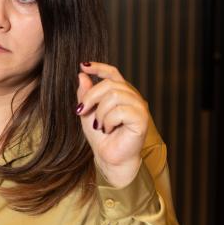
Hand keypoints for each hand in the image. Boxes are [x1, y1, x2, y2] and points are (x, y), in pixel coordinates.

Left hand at [76, 62, 148, 187]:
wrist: (109, 158)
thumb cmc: (101, 138)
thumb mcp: (88, 114)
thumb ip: (85, 95)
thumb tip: (82, 75)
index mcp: (121, 94)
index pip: (113, 73)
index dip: (99, 67)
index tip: (83, 65)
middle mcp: (132, 97)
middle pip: (109, 84)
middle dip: (91, 97)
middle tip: (82, 111)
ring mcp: (139, 107)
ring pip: (114, 95)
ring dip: (100, 112)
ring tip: (100, 126)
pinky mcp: (141, 119)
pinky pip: (120, 110)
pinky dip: (109, 120)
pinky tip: (108, 129)